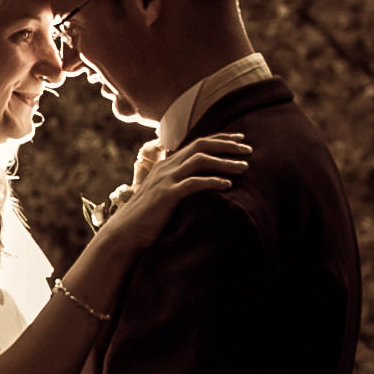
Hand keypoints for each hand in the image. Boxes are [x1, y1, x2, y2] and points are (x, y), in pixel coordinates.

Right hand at [97, 131, 251, 243]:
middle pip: (201, 145)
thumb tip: (198, 182)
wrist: (124, 233)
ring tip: (244, 167)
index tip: (240, 139)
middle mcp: (166, 167)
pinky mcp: (166, 195)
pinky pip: (193, 183)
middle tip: (249, 149)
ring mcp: (165, 180)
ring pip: (200, 160)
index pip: (197, 143)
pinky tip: (227, 185)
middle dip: (227, 145)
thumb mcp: (162, 194)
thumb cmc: (146, 218)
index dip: (220, 139)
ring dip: (225, 162)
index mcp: (167, 164)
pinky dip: (212, 182)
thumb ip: (178, 183)